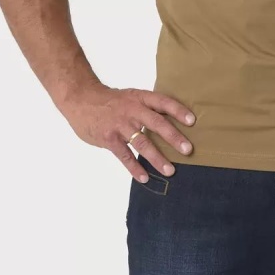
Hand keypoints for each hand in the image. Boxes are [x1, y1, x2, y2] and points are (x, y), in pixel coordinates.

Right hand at [59, 82, 194, 182]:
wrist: (82, 100)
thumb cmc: (111, 101)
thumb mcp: (131, 97)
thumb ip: (148, 108)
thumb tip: (172, 121)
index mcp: (140, 98)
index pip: (163, 102)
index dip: (178, 111)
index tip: (193, 121)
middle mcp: (132, 110)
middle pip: (156, 123)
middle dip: (173, 137)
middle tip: (188, 150)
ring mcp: (120, 125)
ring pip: (142, 142)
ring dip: (157, 157)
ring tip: (170, 170)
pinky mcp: (109, 138)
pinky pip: (124, 155)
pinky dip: (134, 168)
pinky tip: (144, 177)